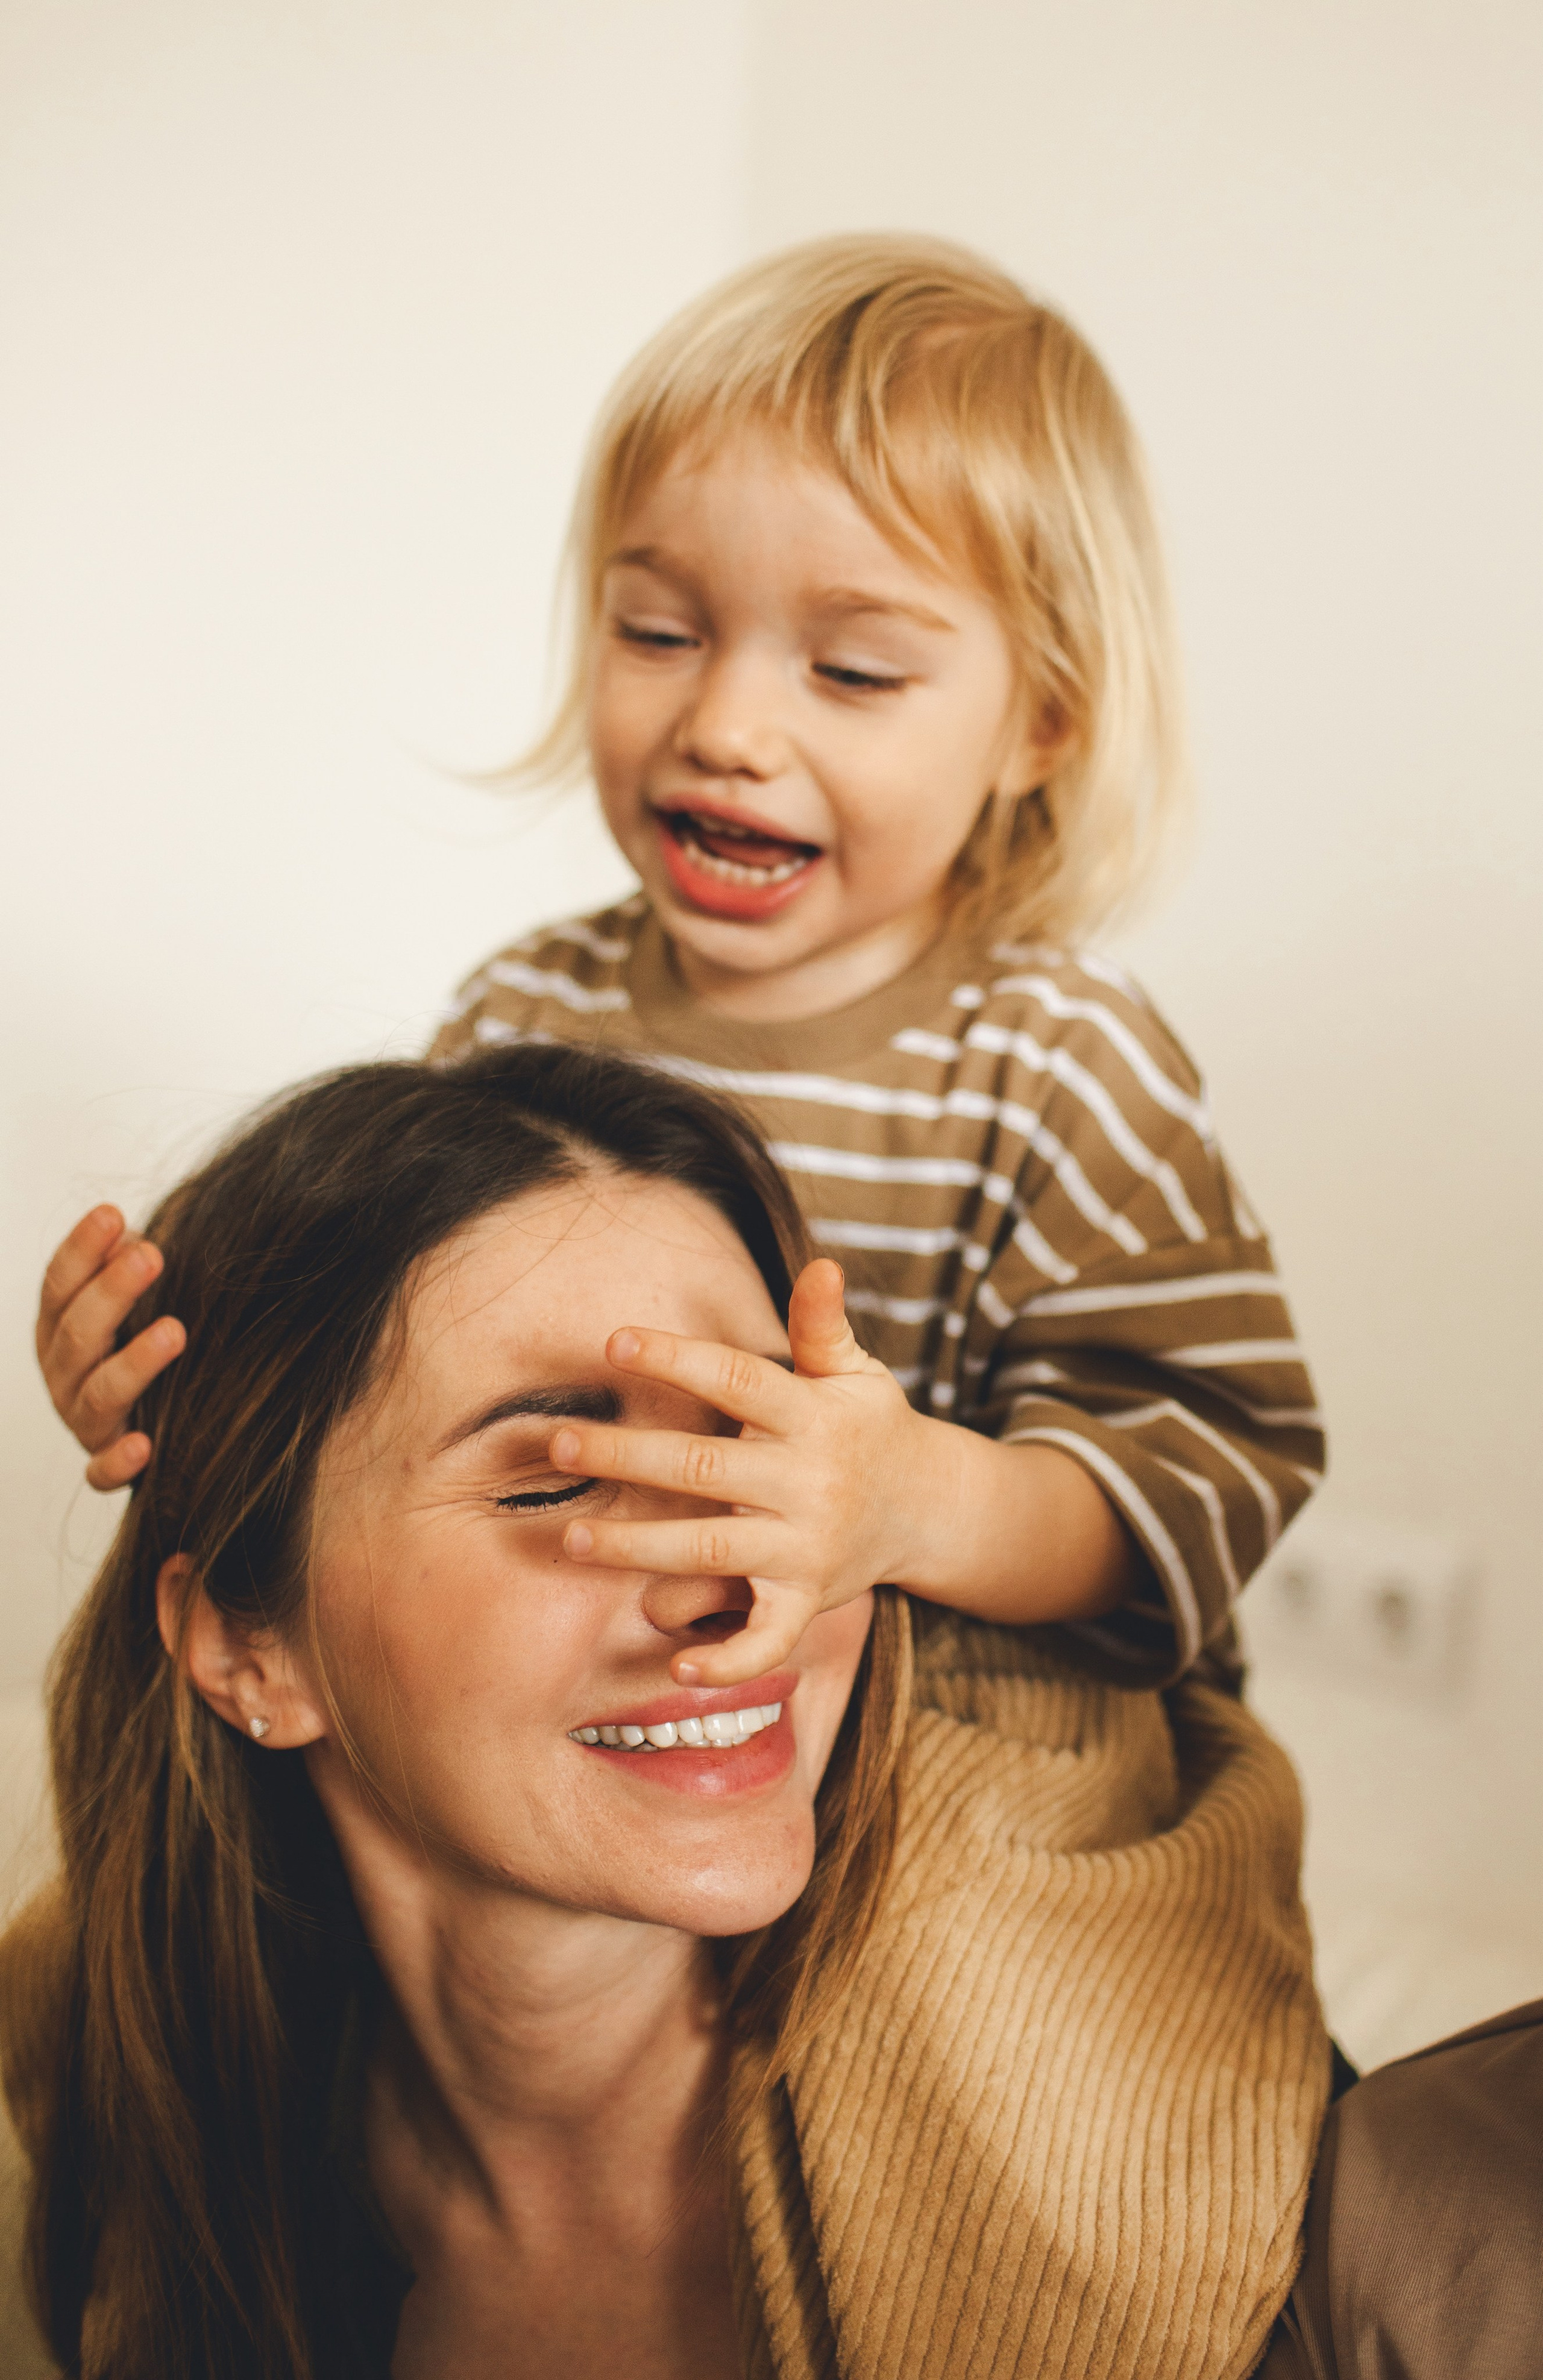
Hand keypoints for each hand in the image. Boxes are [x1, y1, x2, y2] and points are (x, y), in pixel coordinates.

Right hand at [36, 1206, 185, 1488]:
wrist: (144, 1419)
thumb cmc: (136, 1341)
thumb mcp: (126, 1299)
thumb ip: (125, 1264)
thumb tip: (132, 1231)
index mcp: (58, 1325)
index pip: (59, 1283)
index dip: (82, 1248)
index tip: (112, 1213)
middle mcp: (62, 1372)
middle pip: (78, 1331)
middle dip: (112, 1292)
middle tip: (152, 1255)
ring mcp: (81, 1419)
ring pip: (98, 1394)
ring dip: (135, 1363)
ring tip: (175, 1331)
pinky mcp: (104, 1463)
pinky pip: (102, 1472)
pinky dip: (119, 1461)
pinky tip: (144, 1445)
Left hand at [549, 1258, 943, 1687]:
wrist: (928, 1508)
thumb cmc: (868, 1428)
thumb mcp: (855, 1371)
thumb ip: (823, 1325)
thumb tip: (819, 1265)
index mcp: (813, 1417)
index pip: (739, 1379)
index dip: (679, 1359)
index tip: (615, 1342)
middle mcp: (808, 1483)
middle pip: (706, 1468)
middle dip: (630, 1455)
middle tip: (561, 1440)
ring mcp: (807, 1547)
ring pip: (714, 1551)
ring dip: (639, 1547)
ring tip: (573, 1535)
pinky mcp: (807, 1601)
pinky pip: (768, 1637)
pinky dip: (728, 1659)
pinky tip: (677, 1664)